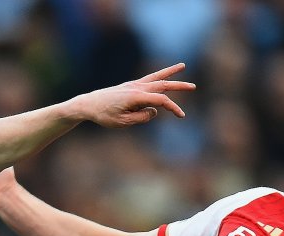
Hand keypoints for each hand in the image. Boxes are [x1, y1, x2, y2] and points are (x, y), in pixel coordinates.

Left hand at [74, 63, 194, 127]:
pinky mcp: (130, 85)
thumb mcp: (123, 122)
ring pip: (156, 77)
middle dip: (179, 86)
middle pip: (162, 85)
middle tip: (194, 87)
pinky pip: (148, 79)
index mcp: (136, 97)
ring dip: (170, 73)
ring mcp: (133, 85)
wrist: (89, 104)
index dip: (174, 107)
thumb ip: (141, 118)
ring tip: (182, 65)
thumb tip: (154, 111)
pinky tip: (164, 75)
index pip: (161, 100)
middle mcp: (137, 87)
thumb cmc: (104, 115)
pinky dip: (158, 75)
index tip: (182, 116)